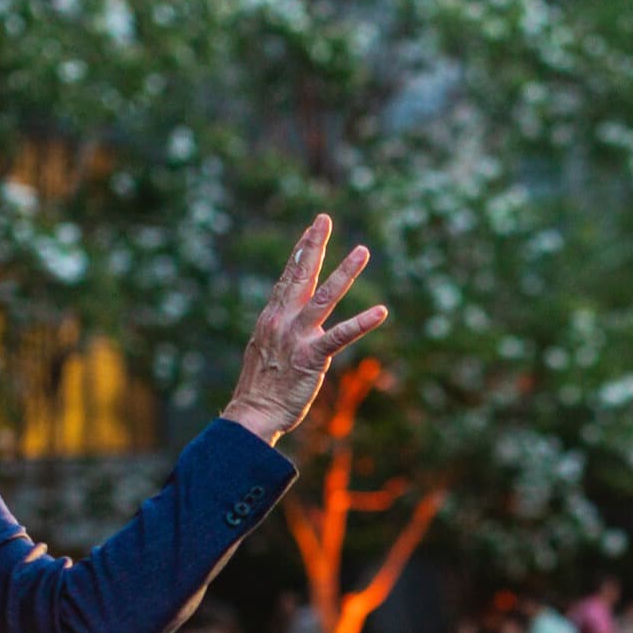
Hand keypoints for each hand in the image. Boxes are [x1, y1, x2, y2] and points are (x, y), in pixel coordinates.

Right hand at [222, 215, 388, 443]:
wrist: (253, 413)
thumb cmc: (259, 387)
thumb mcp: (263, 350)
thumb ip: (277, 331)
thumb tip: (285, 322)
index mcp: (271, 318)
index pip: (287, 278)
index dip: (300, 252)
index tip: (310, 230)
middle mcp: (282, 321)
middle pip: (300, 275)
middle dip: (314, 245)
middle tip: (324, 219)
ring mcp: (297, 337)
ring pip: (324, 297)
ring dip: (345, 272)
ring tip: (362, 251)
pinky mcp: (312, 357)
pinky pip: (340, 336)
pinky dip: (361, 323)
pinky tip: (380, 311)